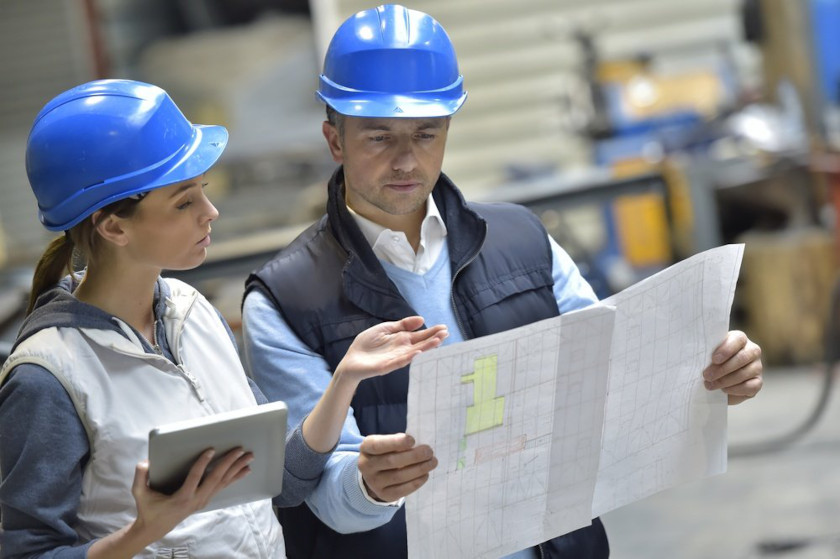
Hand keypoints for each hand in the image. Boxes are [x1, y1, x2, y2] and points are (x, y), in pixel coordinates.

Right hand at [131, 448, 252, 541]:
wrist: (155, 528)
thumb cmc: (148, 508)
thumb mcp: (139, 493)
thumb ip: (140, 477)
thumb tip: (145, 462)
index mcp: (181, 497)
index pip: (195, 477)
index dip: (203, 463)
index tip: (211, 450)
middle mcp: (196, 499)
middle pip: (216, 479)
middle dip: (229, 463)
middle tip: (240, 450)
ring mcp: (202, 500)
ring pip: (222, 482)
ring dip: (236, 468)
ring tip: (249, 457)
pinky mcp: (205, 500)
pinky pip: (222, 487)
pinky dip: (235, 477)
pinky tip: (245, 470)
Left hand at [336, 317, 447, 382]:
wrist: (351, 360)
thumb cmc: (367, 344)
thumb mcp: (385, 328)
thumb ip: (402, 324)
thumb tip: (421, 319)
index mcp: (401, 340)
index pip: (420, 335)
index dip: (432, 332)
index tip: (444, 328)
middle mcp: (402, 349)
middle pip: (420, 343)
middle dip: (433, 339)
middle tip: (446, 333)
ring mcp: (395, 358)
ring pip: (414, 353)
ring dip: (426, 348)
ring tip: (437, 341)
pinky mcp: (386, 366)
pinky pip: (399, 361)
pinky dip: (409, 357)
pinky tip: (418, 351)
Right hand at [358, 433, 437, 501]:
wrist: (375, 474)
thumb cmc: (386, 452)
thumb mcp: (386, 443)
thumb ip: (398, 442)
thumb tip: (418, 446)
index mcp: (366, 448)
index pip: (378, 445)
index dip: (395, 442)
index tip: (412, 440)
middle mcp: (366, 466)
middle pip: (391, 461)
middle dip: (413, 456)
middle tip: (429, 451)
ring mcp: (374, 483)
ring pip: (398, 476)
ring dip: (419, 469)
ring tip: (432, 462)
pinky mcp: (384, 495)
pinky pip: (402, 490)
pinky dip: (416, 482)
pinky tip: (425, 474)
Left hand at [703, 330, 762, 404]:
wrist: (715, 377)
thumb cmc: (709, 361)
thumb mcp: (707, 353)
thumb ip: (706, 350)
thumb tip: (696, 354)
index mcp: (739, 339)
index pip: (738, 339)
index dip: (726, 350)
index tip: (713, 359)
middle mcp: (752, 351)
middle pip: (742, 358)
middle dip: (722, 369)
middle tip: (706, 375)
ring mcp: (757, 367)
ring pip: (745, 373)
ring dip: (725, 381)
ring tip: (710, 385)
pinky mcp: (758, 382)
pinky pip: (750, 387)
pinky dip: (735, 390)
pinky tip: (723, 390)